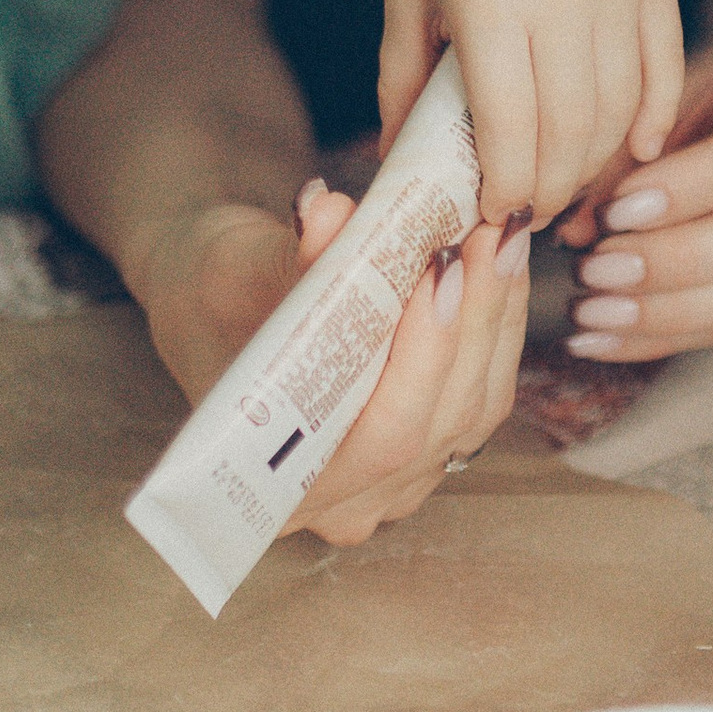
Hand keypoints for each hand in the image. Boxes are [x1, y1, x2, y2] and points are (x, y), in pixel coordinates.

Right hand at [124, 182, 529, 547]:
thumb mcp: (236, 272)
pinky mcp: (430, 445)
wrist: (217, 306)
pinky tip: (502, 263)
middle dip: (473, 320)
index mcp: (283, 489)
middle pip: (443, 422)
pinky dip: (497, 325)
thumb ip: (291, 257)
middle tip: (484, 235)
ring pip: (475, 408)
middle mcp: (349, 502)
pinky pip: (483, 394)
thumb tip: (327, 209)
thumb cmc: (210, 299)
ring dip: (496, 315)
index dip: (423, 357)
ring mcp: (397, 482)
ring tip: (498, 235)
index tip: (439, 270)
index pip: (383, 438)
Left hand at [381, 0, 684, 227]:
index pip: (510, 124)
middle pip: (571, 126)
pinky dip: (652, 118)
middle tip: (530, 215)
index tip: (494, 216)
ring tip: (565, 185)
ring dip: (595, 162)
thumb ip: (401, 83)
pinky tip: (632, 152)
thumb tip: (399, 166)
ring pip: (620, 105)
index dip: (506, 186)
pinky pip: (664, 66)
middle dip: (550, 188)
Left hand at [550, 32, 712, 359]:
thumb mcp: (658, 95)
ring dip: (669, 312)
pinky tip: (604, 339)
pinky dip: (665, 335)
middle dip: (677, 261)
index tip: (618, 212)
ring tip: (591, 315)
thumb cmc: (697, 92)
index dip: (692, 187)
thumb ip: (619, 156)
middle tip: (595, 273)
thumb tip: (575, 233)